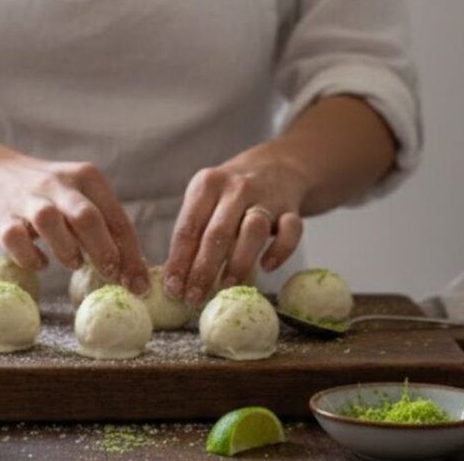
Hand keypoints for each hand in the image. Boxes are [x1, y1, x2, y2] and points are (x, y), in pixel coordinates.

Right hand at [0, 155, 148, 293]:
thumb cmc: (51, 196)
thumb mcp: (81, 199)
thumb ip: (104, 227)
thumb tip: (133, 271)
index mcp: (87, 178)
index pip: (117, 218)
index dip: (131, 255)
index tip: (139, 286)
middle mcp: (59, 183)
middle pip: (86, 216)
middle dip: (103, 250)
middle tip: (110, 275)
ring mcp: (28, 198)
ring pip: (49, 220)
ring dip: (66, 249)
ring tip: (74, 262)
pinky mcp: (1, 216)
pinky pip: (15, 238)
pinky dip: (30, 256)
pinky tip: (40, 263)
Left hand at [163, 148, 309, 304]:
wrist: (277, 166)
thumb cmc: (230, 193)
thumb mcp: (206, 199)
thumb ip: (193, 232)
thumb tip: (175, 279)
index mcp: (207, 185)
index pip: (188, 228)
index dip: (179, 261)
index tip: (172, 289)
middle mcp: (236, 188)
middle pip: (217, 232)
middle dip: (203, 269)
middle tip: (194, 298)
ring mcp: (266, 196)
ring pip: (253, 230)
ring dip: (239, 261)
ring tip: (227, 285)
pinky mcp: (291, 208)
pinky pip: (291, 230)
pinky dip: (280, 250)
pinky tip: (267, 267)